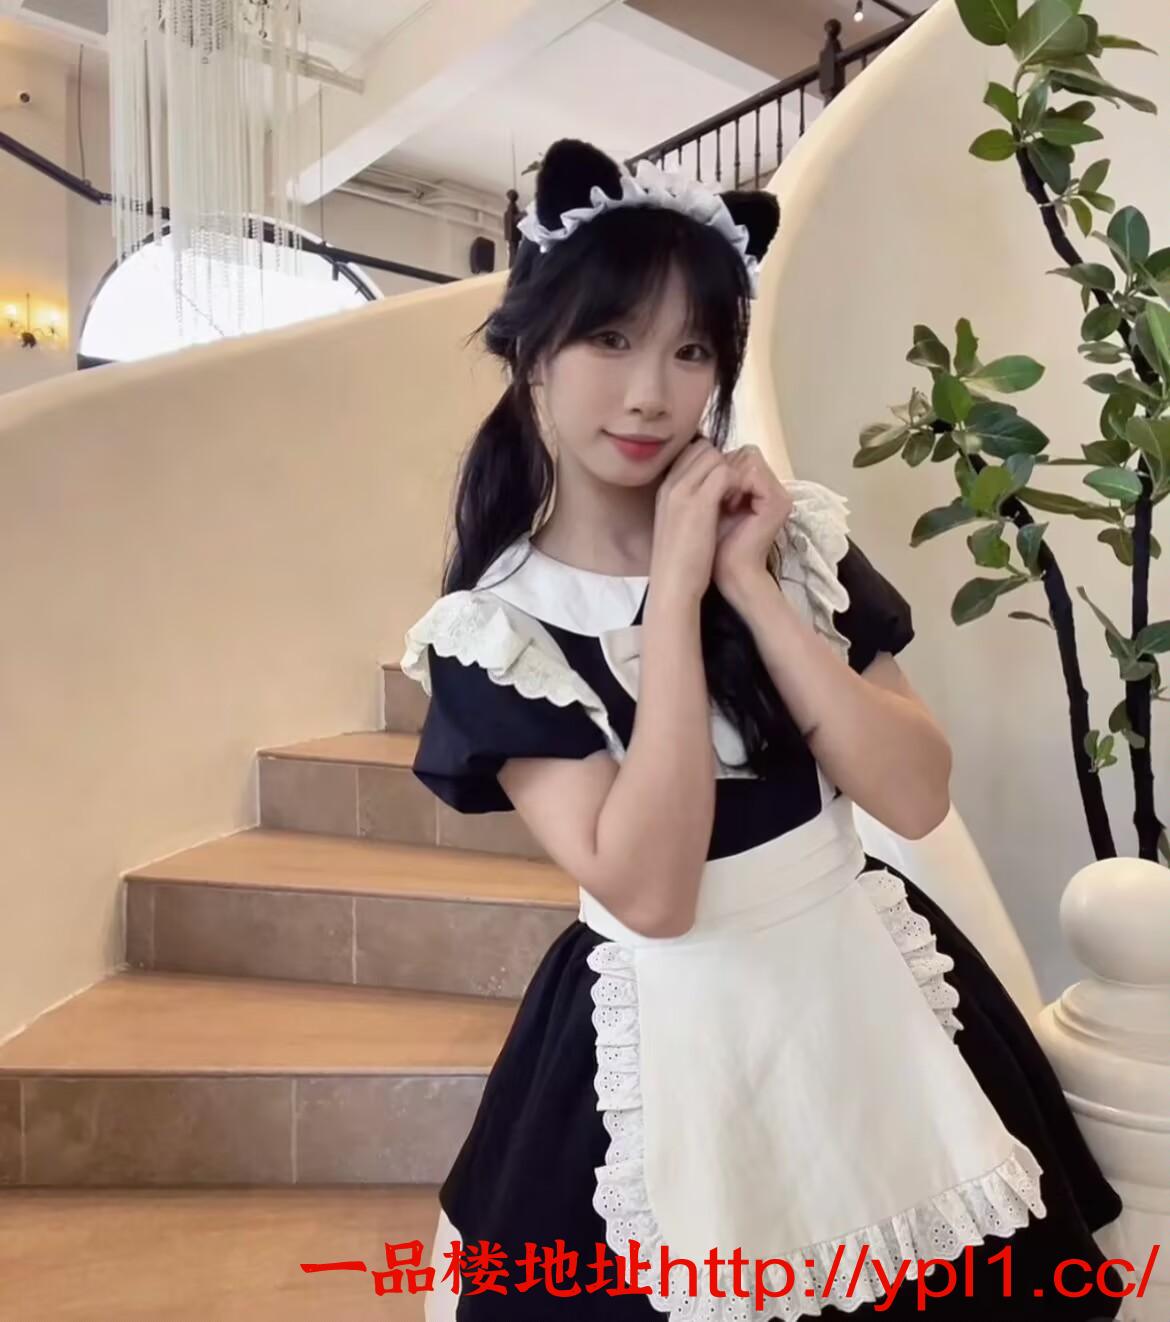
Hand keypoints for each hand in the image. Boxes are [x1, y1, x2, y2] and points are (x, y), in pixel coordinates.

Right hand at [650, 436, 740, 604]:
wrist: (672, 585)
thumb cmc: (677, 563)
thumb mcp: (675, 526)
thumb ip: (685, 505)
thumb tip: (706, 495)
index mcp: (664, 489)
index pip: (690, 453)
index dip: (711, 464)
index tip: (722, 486)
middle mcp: (671, 484)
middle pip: (703, 448)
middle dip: (723, 463)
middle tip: (734, 490)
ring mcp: (683, 491)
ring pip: (714, 456)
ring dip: (731, 472)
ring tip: (737, 498)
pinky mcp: (699, 502)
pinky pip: (725, 473)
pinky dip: (738, 483)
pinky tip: (740, 504)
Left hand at [712, 445, 792, 600]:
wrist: (727, 574)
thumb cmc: (712, 544)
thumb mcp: (708, 506)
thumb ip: (711, 479)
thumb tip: (698, 449)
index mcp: (759, 489)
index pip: (740, 455)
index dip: (719, 465)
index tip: (705, 490)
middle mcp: (773, 489)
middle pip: (746, 452)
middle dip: (724, 469)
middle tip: (713, 497)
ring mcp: (779, 495)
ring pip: (750, 458)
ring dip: (729, 476)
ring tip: (720, 502)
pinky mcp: (778, 503)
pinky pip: (753, 473)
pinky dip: (736, 484)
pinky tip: (727, 504)